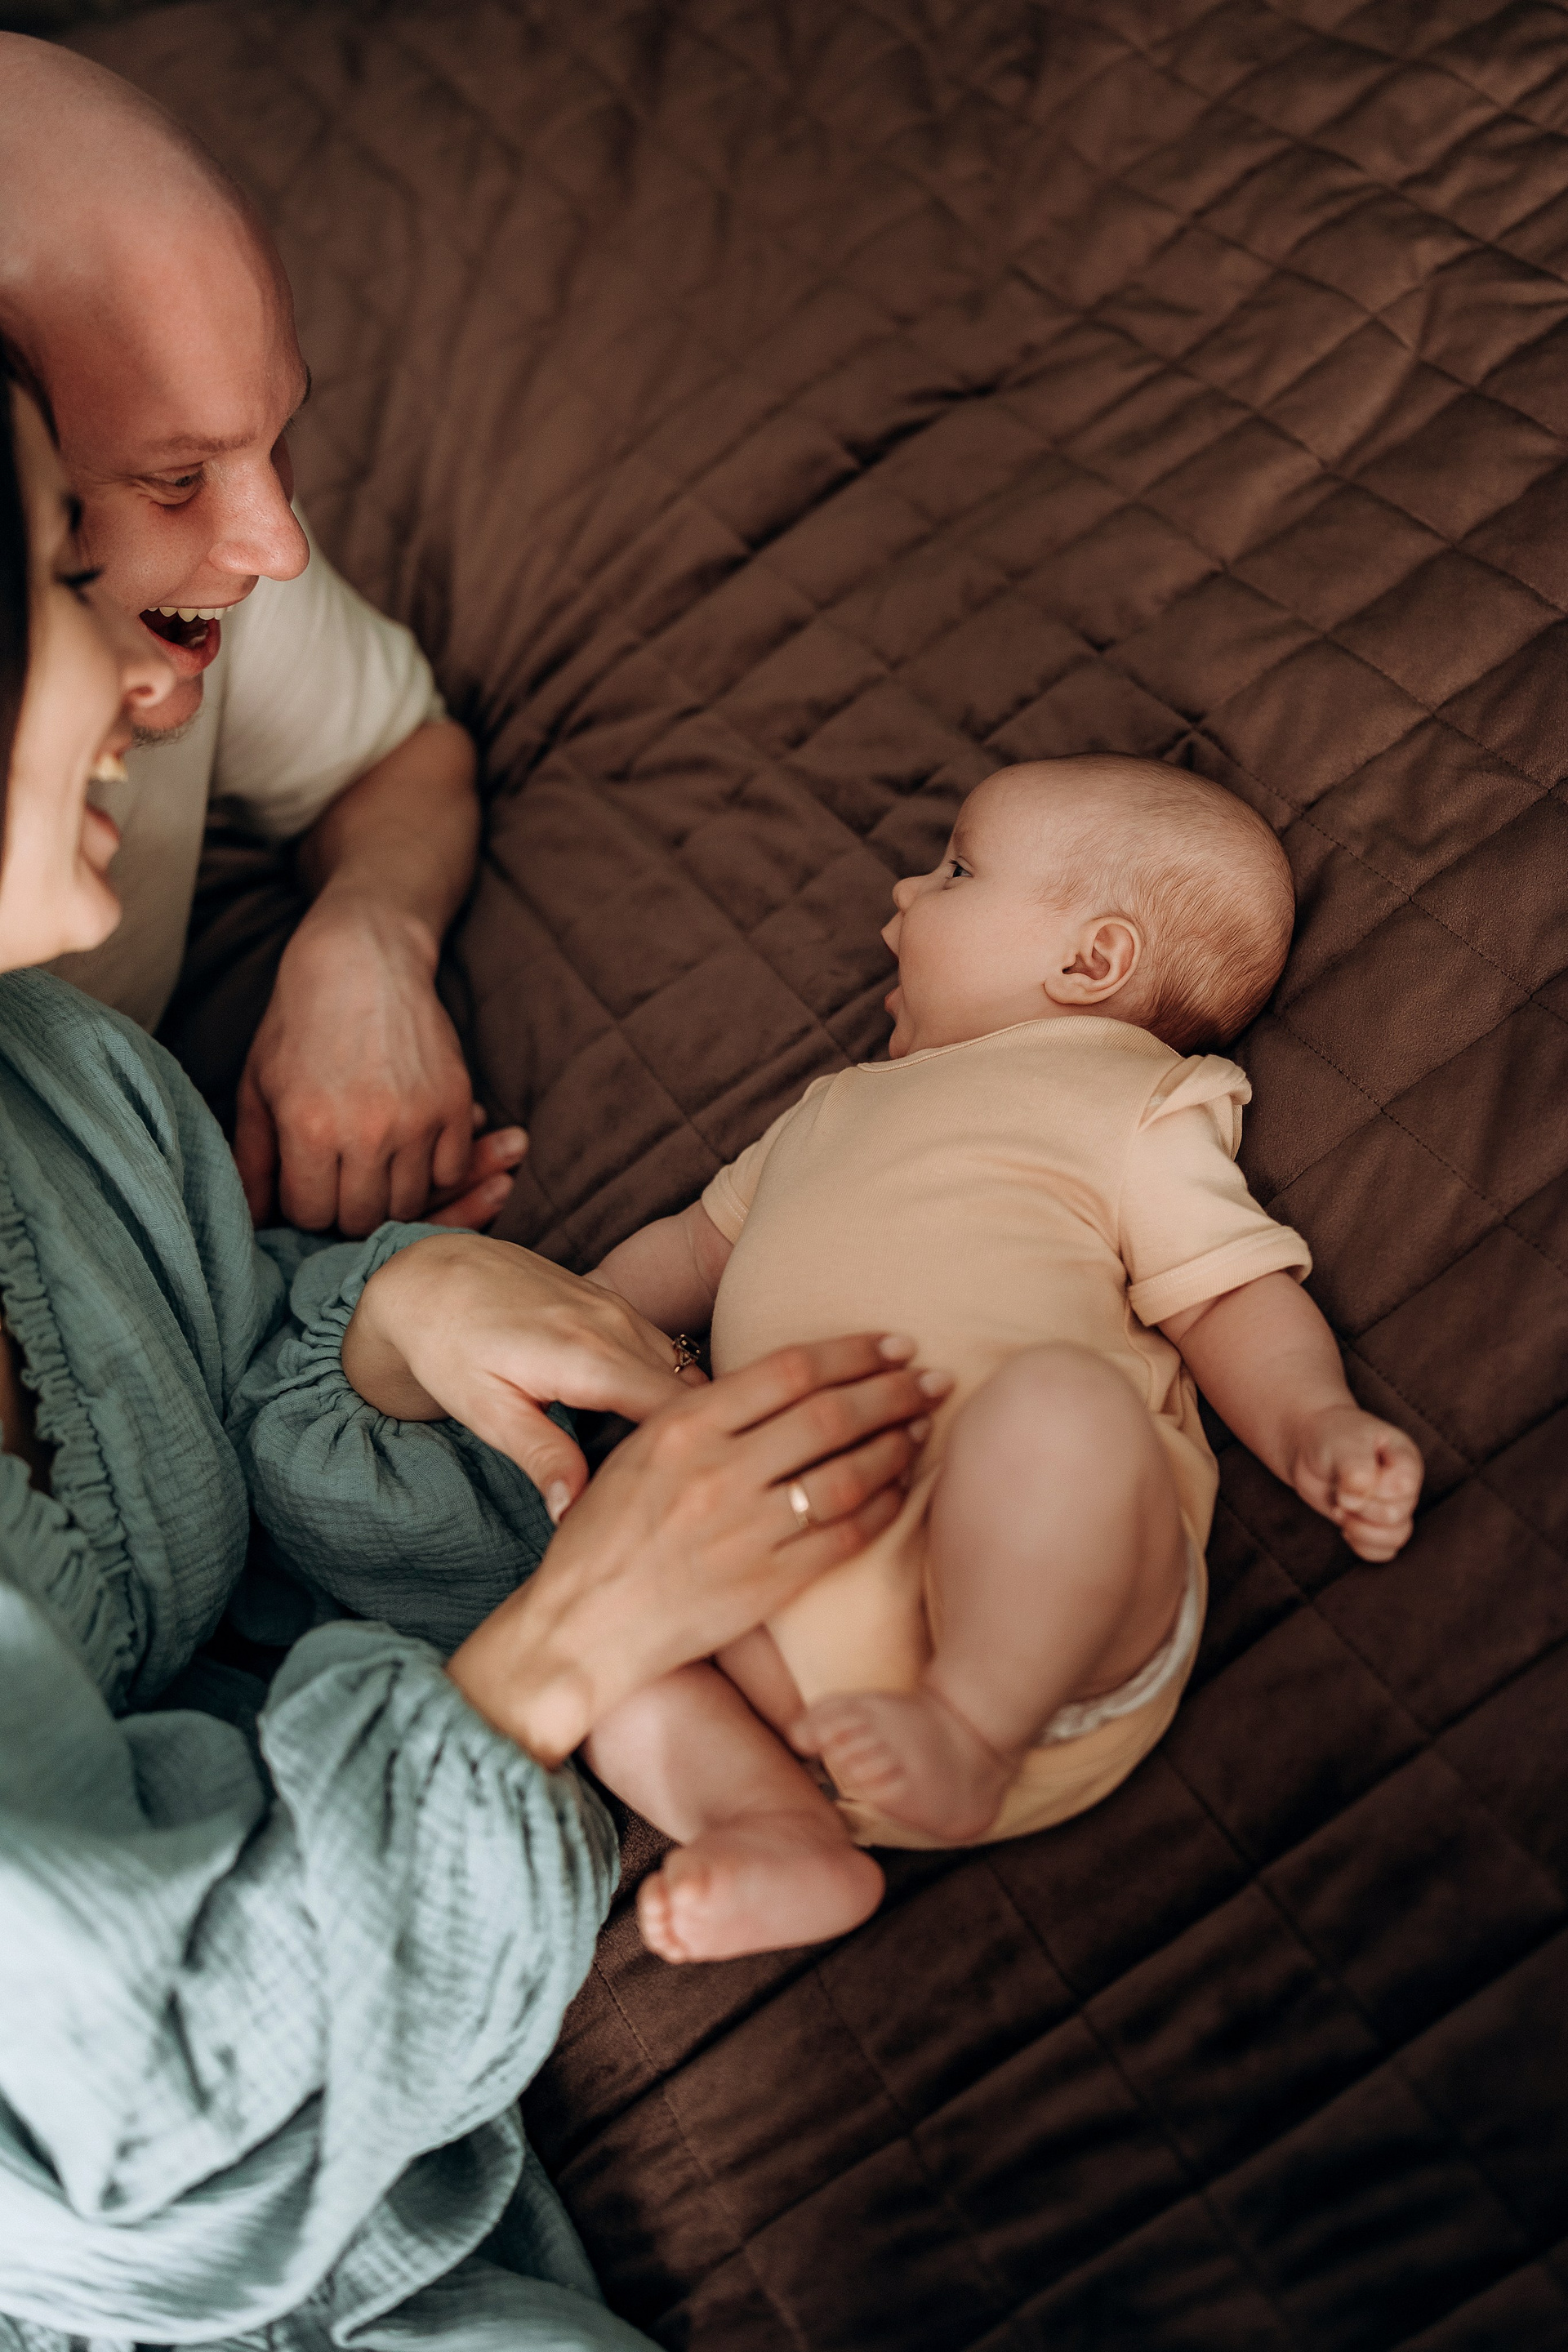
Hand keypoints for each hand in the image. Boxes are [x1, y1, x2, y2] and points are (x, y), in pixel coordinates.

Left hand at [235, 890, 522, 1234]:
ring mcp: (417, 1118)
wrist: (363, 958)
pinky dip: (433, 1171)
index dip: (306, 1204)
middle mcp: (366, 1130)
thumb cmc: (300, 1022)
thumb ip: (253, 1159)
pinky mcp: (454, 1103)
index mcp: (308, 1127)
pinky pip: (449, 1172)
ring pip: (409, 1203)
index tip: (309, 1182)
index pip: (310, 1214)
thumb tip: (253, 1221)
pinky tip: (412, 1148)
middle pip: (361, 1218)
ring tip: (375, 1165)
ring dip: (390, 1193)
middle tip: (343, 1180)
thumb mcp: (258, 1086)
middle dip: (347, 1208)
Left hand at [343, 1231, 707, 1517]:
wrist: (430, 1275)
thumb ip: (541, 1457)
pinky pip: (667, 1352)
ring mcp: (622, 1310)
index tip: (675, 1499)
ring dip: (685, 1415)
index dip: (688, 1459)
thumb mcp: (485, 1411)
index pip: (676, 1413)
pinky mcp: (616, 1305)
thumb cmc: (449, 1346)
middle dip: (698, 1442)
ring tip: (660, 1466)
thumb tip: (573, 1512)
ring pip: (688, 1372)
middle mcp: (618, 1327)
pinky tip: (641, 1426)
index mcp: (590, 1358)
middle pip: (695, 1394)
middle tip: (674, 1494)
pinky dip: (670, 1389)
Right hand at [447, 1333, 942, 1764]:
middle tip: (933, 1378)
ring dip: (896, 1448)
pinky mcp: (765, 1584)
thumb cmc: (604, 1535)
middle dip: (893, 1391)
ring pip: (847, 1475)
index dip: (854, 1351)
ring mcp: (745, 1530)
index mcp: (683, 1426)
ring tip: (922, 1430)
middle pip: (831, 1415)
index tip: (893, 1343)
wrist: (579, 1628)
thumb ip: (705, 1416)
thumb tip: (784, 1385)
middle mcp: (718, 1472)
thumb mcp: (638, 1451)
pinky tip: (901, 1492)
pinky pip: (843, 1537)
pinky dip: (881, 1509)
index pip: (789, 1370)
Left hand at [1291, 1403, 1422, 1561]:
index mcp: (1405, 1459)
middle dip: (1361, 1509)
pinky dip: (1362, 1545)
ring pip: (1396, 1538)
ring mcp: (1392, 1507)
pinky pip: (1383, 1551)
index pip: (1403, 1486)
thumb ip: (1355, 1469)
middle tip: (1340, 1495)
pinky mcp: (1376, 1525)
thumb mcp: (1343, 1444)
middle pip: (1396, 1516)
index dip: (1373, 1488)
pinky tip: (1345, 1527)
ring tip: (1340, 1511)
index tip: (1351, 1474)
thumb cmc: (1332, 1437)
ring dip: (1361, 1531)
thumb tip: (1356, 1503)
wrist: (1311, 1447)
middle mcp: (1405, 1486)